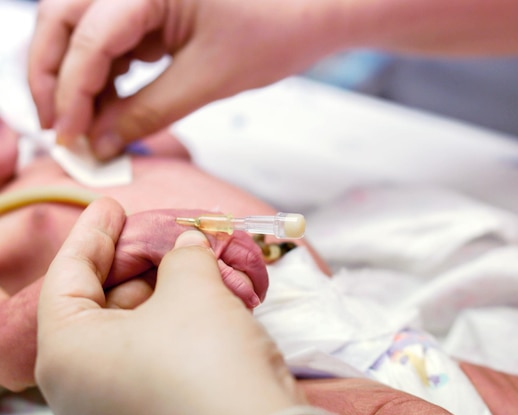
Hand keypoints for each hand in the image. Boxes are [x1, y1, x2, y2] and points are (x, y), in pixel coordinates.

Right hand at [28, 0, 341, 158]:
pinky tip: (107, 103)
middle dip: (53, 77)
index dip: (70, 93)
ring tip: (83, 125)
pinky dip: (102, 72)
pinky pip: (110, 37)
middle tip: (59, 130)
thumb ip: (149, 111)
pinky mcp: (150, 5)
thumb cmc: (273, 33)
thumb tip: (101, 143)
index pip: (87, 39)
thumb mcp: (207, 79)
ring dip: (75, 76)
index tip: (67, 137)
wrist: (310, 12)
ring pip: (80, 29)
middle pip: (62, 21)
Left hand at [36, 197, 304, 414]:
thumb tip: (186, 246)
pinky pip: (152, 364)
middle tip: (169, 235)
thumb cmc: (208, 361)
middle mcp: (80, 393)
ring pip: (131, 337)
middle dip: (139, 265)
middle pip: (100, 309)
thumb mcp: (192, 290)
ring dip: (165, 296)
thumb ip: (182, 256)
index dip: (92, 234)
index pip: (66, 279)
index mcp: (68, 356)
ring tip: (198, 265)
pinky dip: (174, 329)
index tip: (112, 205)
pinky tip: (206, 304)